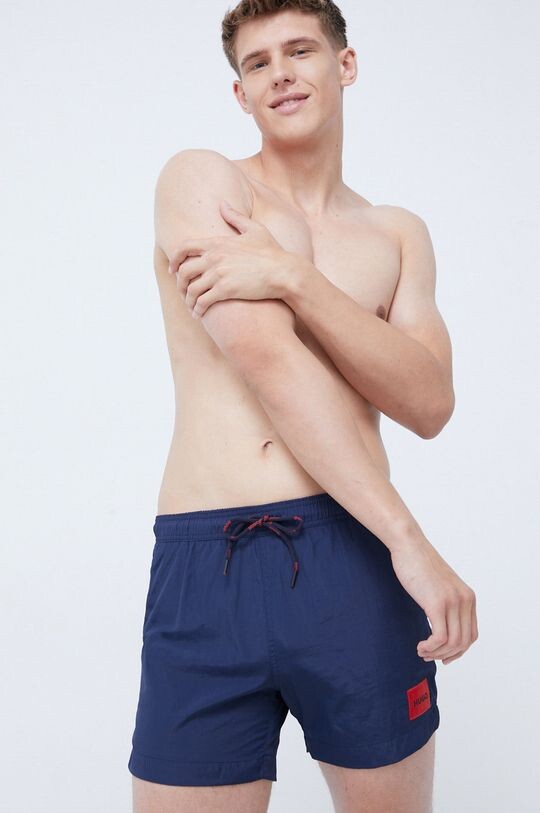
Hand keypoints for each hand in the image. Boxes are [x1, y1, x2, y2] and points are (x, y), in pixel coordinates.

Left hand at [167, 200, 296, 317]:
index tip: (173, 270)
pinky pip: (202, 302)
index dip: (174, 260)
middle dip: (180, 285)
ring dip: (188, 301)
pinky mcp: (225, 290)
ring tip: (192, 308)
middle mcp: (214, 257)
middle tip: (183, 294)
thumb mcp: (254, 229)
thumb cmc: (272, 252)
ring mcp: (218, 274)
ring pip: (191, 290)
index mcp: (217, 242)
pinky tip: (199, 314)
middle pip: (183, 271)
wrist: (284, 272)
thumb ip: (235, 216)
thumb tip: (223, 204)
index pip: (184, 247)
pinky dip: (197, 309)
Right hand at [390, 537, 478, 664]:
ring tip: (422, 650)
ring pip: (453, 643)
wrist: (409, 545)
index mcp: (468, 597)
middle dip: (446, 654)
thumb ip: (446, 601)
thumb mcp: (440, 585)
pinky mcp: (437, 604)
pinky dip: (430, 647)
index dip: (458, 650)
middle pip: (464, 642)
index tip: (442, 655)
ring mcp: (452, 602)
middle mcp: (465, 600)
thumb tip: (441, 623)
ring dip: (436, 653)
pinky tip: (420, 645)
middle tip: (428, 655)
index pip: (471, 634)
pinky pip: (440, 638)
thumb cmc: (419, 563)